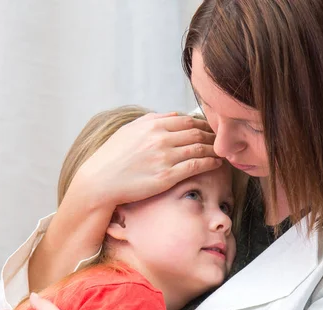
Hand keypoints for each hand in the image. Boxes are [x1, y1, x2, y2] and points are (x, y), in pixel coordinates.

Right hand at [66, 112, 219, 208]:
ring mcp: (164, 157)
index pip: (187, 121)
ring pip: (198, 148)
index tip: (211, 129)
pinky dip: (209, 163)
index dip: (203, 124)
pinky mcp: (166, 176)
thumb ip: (152, 120)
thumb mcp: (129, 130)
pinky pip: (195, 166)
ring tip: (222, 151)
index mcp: (152, 126)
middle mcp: (160, 139)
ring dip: (213, 149)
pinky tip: (216, 163)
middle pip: (196, 133)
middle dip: (211, 136)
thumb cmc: (112, 157)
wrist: (100, 181)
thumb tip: (174, 115)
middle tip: (222, 140)